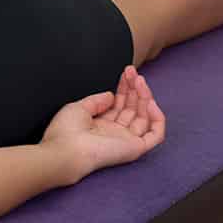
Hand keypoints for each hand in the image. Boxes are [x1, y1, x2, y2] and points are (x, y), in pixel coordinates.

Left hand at [40, 67, 165, 179]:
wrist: (65, 150)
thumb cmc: (66, 131)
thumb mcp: (79, 108)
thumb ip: (97, 100)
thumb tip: (112, 95)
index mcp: (101, 126)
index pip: (120, 104)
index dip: (125, 88)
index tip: (126, 72)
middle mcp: (115, 133)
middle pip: (133, 108)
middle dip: (134, 88)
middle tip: (132, 71)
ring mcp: (126, 141)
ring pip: (145, 118)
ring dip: (145, 97)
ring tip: (139, 80)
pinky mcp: (135, 149)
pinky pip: (155, 135)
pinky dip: (158, 119)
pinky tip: (150, 102)